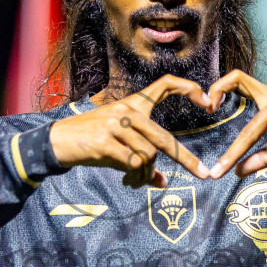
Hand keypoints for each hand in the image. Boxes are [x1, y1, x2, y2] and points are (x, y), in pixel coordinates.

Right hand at [49, 75, 214, 187]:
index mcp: (132, 104)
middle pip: (163, 138)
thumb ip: (142, 157)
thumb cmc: (92, 141)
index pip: (164, 84)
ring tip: (137, 182)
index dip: (188, 88)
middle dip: (186, 159)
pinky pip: (132, 164)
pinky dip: (136, 177)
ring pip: (148, 156)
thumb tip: (161, 181)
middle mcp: (126, 111)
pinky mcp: (104, 142)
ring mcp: (115, 126)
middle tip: (203, 174)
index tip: (208, 101)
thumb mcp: (120, 143)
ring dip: (146, 176)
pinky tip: (130, 182)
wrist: (58, 141)